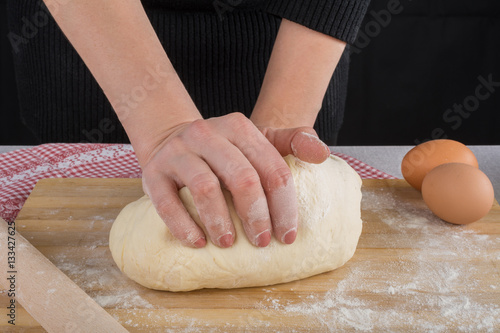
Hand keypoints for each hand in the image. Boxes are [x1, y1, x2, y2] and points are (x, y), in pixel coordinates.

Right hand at [141, 113, 313, 248]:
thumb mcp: (258, 139)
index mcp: (239, 127)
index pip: (272, 168)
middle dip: (257, 216)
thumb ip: (292, 143)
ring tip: (230, 243)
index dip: (284, 205)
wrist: (172, 137)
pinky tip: (198, 242)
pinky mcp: (154, 172)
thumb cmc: (225, 149)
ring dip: (221, 222)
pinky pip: (168, 202)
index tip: (288, 234)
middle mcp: (208, 134)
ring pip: (205, 188)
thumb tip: (323, 154)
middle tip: (263, 242)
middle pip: (242, 178)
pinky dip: (184, 226)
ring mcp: (178, 152)